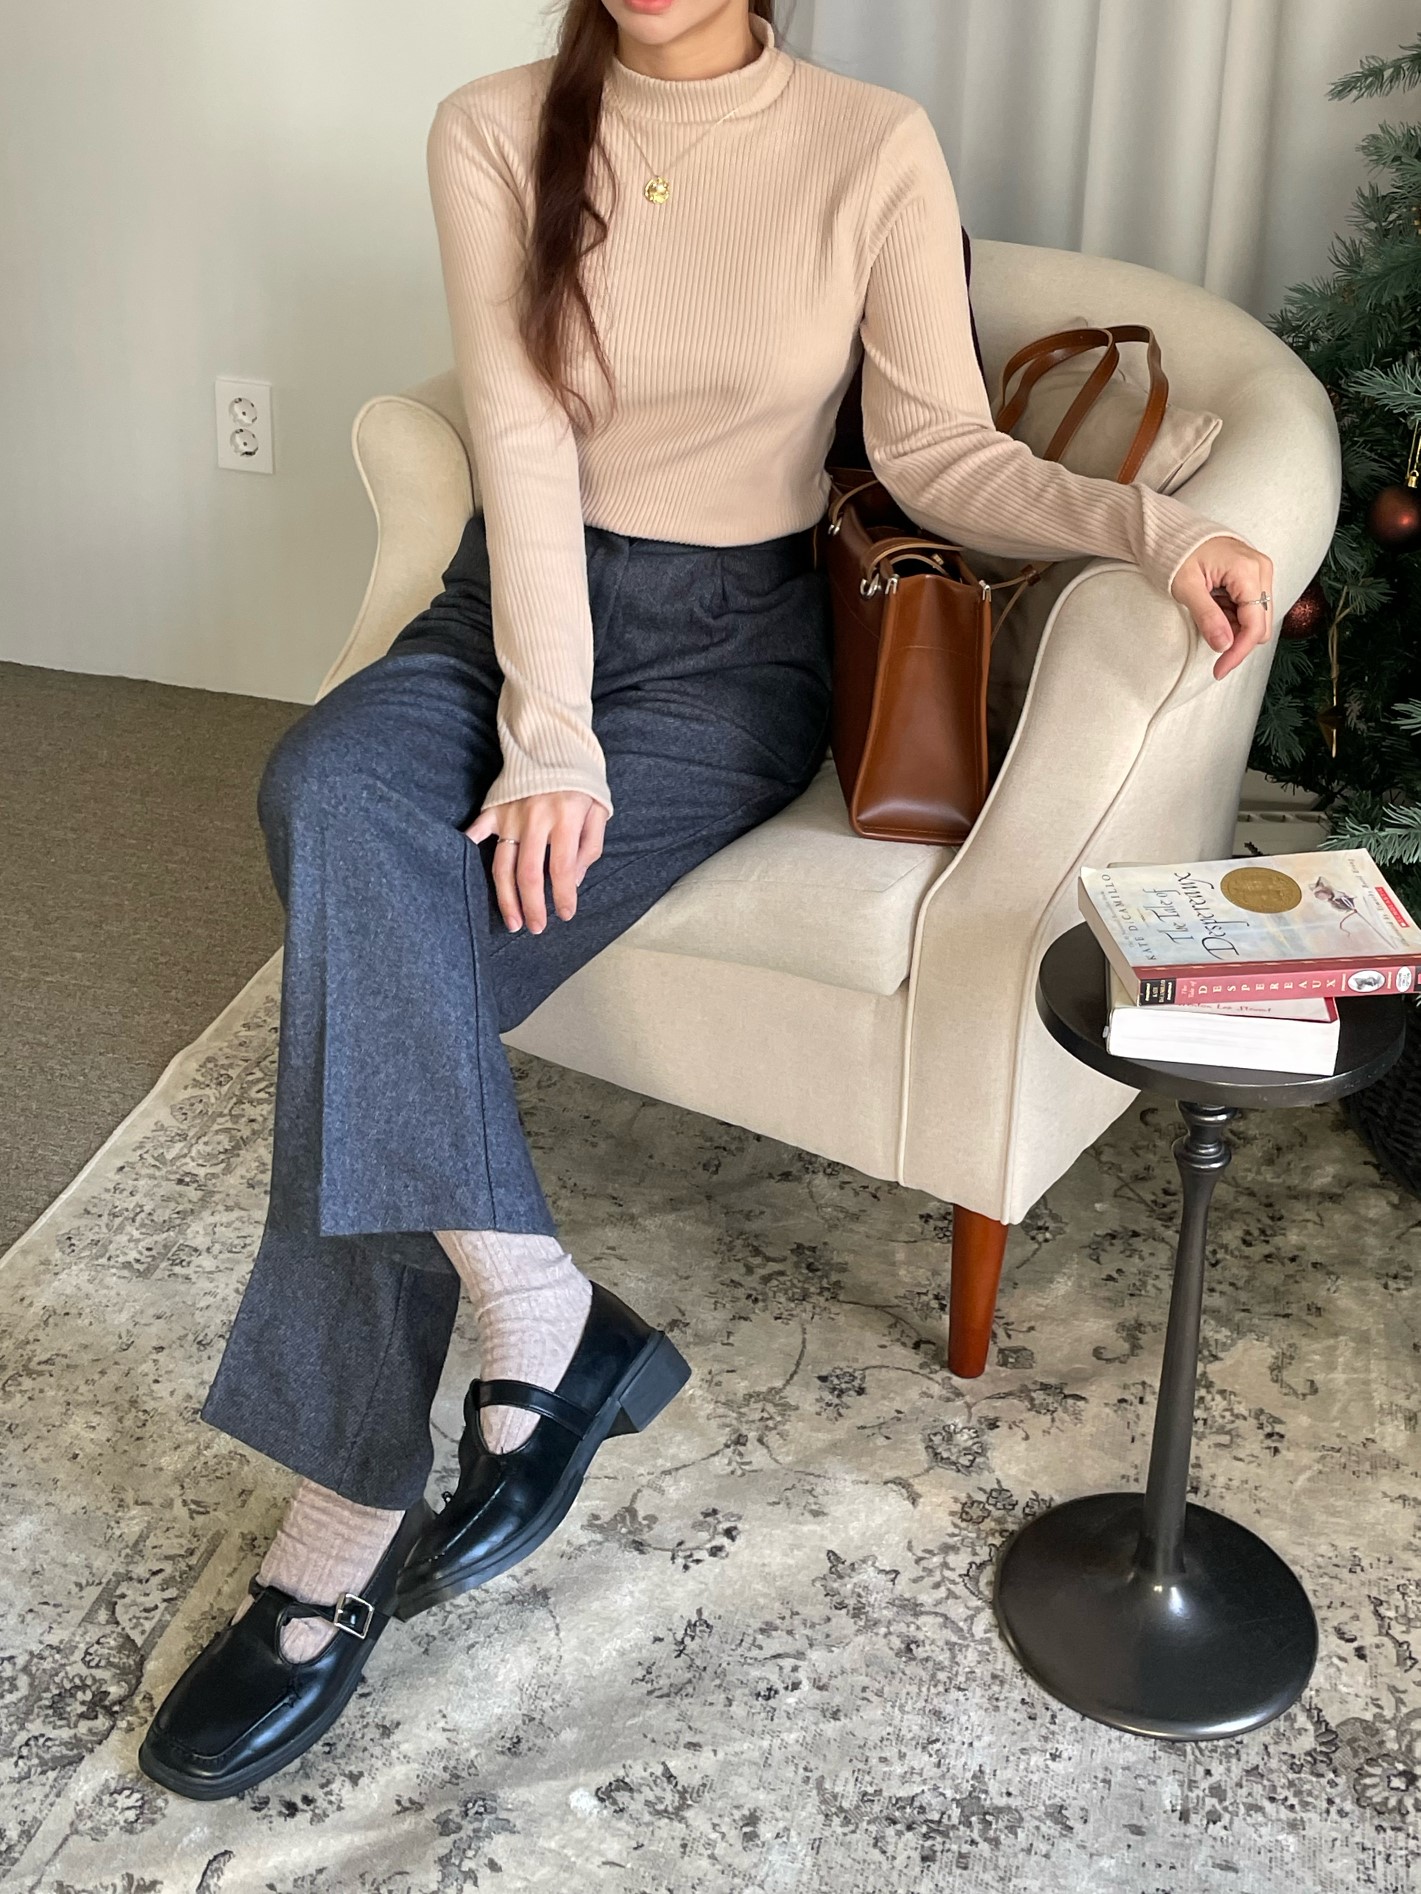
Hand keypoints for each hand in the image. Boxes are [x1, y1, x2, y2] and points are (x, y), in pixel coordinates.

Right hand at [465, 791, 606, 933]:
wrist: (553, 742)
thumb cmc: (580, 780)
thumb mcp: (598, 809)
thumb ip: (590, 846)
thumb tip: (574, 880)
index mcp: (566, 818)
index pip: (563, 867)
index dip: (564, 895)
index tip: (565, 914)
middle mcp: (535, 819)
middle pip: (529, 873)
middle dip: (533, 906)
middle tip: (535, 928)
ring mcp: (511, 814)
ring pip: (502, 864)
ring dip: (506, 897)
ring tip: (512, 920)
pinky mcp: (494, 808)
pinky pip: (476, 833)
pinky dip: (468, 852)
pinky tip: (463, 875)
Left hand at [1169, 535, 1275, 680]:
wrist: (1175, 532)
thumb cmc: (1178, 552)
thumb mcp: (1187, 587)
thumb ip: (1207, 617)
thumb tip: (1224, 645)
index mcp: (1247, 571)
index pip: (1254, 625)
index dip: (1238, 652)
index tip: (1220, 668)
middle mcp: (1261, 570)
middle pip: (1261, 624)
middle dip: (1236, 640)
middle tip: (1208, 637)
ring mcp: (1260, 572)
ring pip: (1257, 618)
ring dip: (1233, 627)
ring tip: (1208, 612)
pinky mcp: (1254, 576)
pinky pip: (1250, 607)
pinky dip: (1233, 615)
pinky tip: (1214, 606)